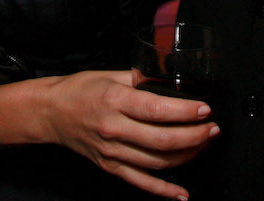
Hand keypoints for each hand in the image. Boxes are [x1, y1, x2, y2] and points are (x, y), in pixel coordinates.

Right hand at [41, 70, 217, 199]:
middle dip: (194, 136)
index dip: (185, 112)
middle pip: (162, 140)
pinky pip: (141, 183)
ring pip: (157, 162)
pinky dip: (163, 190)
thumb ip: (141, 79)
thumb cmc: (80, 90)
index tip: (205, 109)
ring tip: (203, 145)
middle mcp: (114, 128)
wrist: (51, 112)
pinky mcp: (110, 167)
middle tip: (212, 129)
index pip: (158, 110)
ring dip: (186, 155)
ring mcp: (112, 152)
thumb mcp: (111, 75)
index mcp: (115, 100)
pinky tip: (182, 193)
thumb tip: (170, 78)